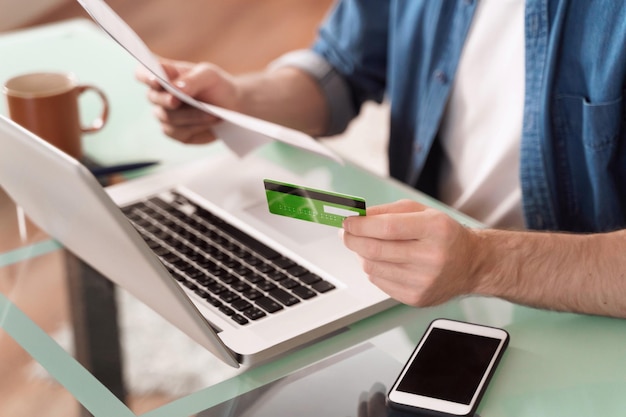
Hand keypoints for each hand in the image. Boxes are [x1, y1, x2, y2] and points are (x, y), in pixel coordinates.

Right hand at [135, 58, 239, 143]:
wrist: (232, 105)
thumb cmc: (216, 85)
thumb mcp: (209, 75)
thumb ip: (191, 79)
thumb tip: (174, 88)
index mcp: (164, 75)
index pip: (143, 73)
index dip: (145, 76)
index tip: (155, 79)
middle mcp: (160, 95)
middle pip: (152, 97)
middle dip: (166, 99)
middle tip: (177, 100)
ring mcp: (166, 115)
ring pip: (167, 117)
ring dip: (190, 116)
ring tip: (212, 113)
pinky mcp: (177, 133)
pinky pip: (177, 133)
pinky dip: (195, 127)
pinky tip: (210, 122)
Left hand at [341, 200, 480, 306]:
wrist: (471, 264)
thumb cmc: (444, 235)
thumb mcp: (422, 212)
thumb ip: (388, 211)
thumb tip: (357, 217)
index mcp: (435, 229)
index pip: (387, 227)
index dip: (360, 225)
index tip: (347, 222)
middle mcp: (431, 257)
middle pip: (376, 249)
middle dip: (352, 240)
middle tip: (345, 233)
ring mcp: (424, 281)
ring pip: (373, 267)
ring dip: (361, 255)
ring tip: (366, 245)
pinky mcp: (416, 298)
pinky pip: (379, 282)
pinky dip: (373, 269)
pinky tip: (382, 261)